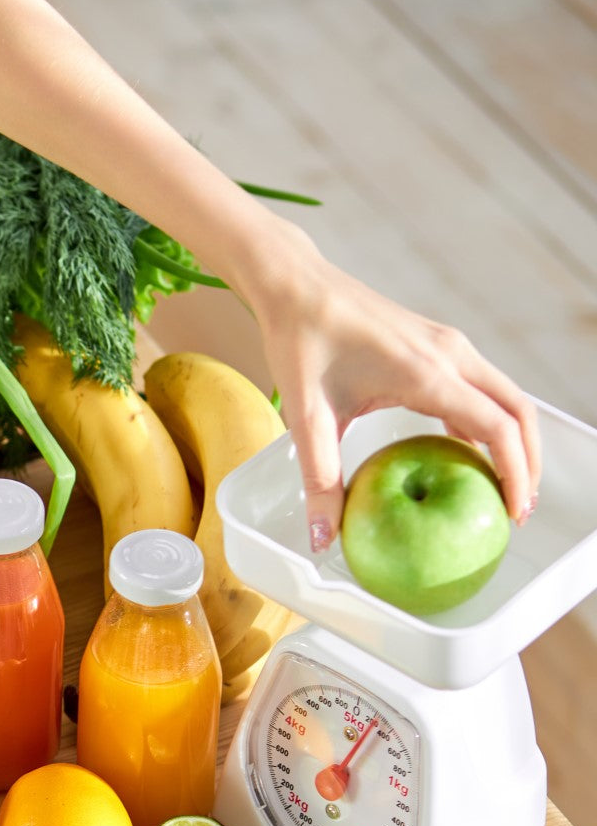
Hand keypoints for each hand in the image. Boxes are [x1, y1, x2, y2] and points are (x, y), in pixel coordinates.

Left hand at [250, 231, 540, 552]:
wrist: (296, 286)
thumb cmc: (300, 343)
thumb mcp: (305, 417)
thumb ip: (319, 479)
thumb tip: (322, 538)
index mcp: (427, 372)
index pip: (497, 427)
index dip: (516, 474)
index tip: (513, 514)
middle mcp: (450, 355)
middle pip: (518, 412)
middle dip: (529, 463)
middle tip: (515, 511)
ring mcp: (447, 346)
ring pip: (504, 397)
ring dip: (512, 442)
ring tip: (499, 489)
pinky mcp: (437, 345)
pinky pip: (478, 388)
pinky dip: (485, 423)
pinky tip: (463, 456)